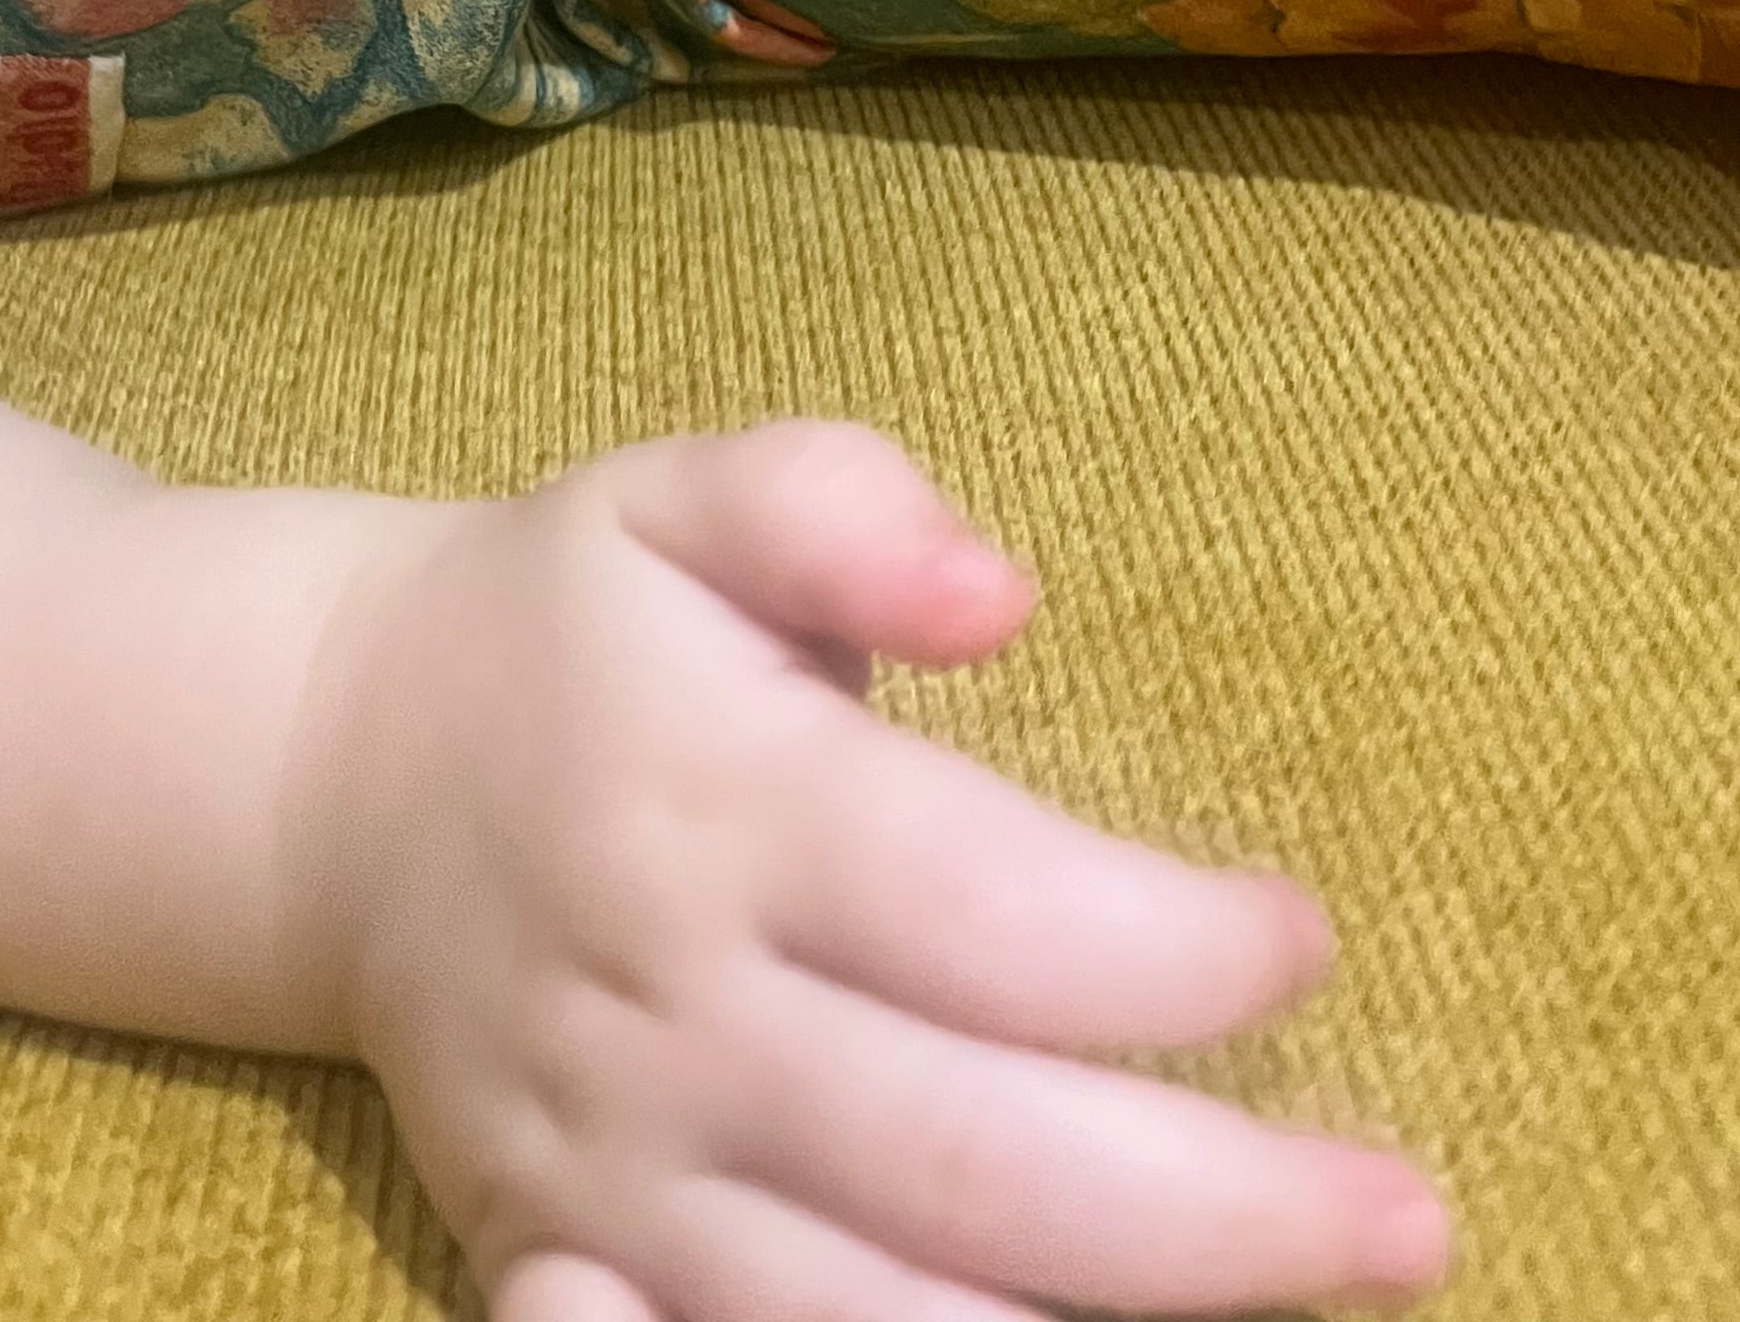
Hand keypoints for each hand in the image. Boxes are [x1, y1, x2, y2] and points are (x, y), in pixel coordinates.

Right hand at [296, 423, 1447, 1321]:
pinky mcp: (568, 1269)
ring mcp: (615, 1170)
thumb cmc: (571, 624)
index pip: (992, 915)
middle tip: (1409, 1224)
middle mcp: (672, 1006)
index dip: (1178, 953)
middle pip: (975, 1163)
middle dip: (1224, 1220)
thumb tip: (1000, 591)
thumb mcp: (686, 495)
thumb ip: (840, 506)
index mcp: (719, 801)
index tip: (1301, 943)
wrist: (330, 772)